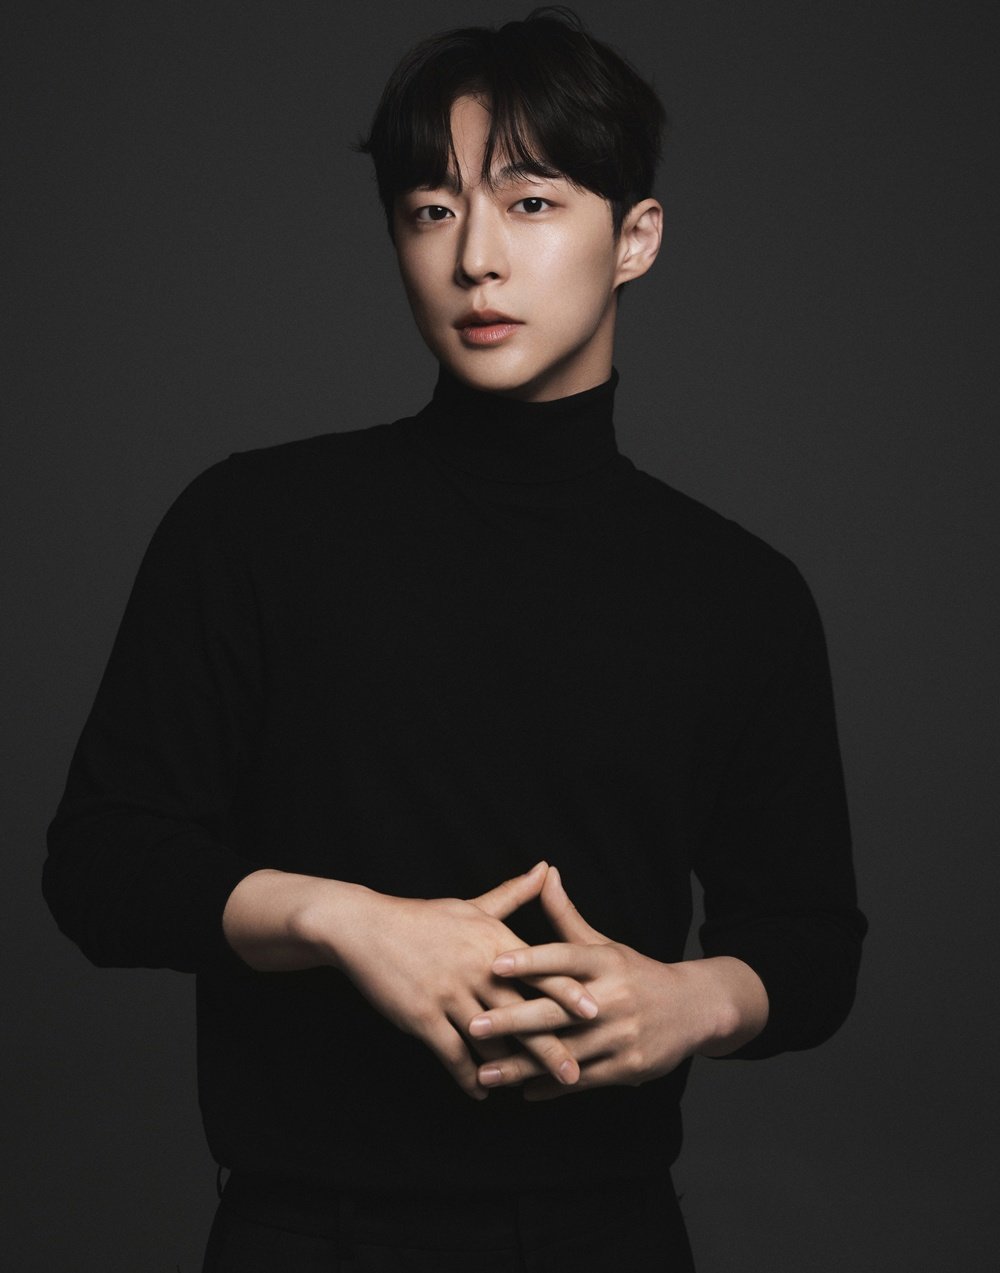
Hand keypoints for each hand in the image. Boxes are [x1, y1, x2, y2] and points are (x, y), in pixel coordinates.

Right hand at [323, 862, 599, 1100]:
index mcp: (494, 940)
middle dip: (550, 1047)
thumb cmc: (424, 917)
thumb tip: (546, 867)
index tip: (597, 1012)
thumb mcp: (472, 906)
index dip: (568, 993)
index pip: (540, 969)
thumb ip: (514, 893)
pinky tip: (482, 1092)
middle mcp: (477, 968)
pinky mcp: (423, 1017)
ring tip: (532, 1090)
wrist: (366, 928)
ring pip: (490, 1039)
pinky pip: (452, 1055)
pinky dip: (469, 1076)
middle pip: (522, 1013)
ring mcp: (450, 994)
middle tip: (576, 1074)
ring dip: (511, 1068)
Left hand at [469, 866, 767, 1099]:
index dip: (529, 961)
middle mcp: (614, 998)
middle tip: (473, 1026)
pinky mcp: (629, 1067)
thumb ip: (566, 916)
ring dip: (522, 1066)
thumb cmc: (636, 973)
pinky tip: (521, 1091)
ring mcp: (622, 1035)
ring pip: (564, 1053)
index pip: (563, 958)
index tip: (493, 964)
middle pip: (556, 1011)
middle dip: (512, 1020)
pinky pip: (583, 1080)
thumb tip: (544, 873)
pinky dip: (551, 1087)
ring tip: (483, 1073)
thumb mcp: (605, 943)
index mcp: (606, 962)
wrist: (695, 1009)